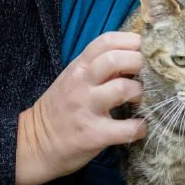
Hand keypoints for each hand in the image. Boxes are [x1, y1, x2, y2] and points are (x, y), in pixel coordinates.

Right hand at [16, 31, 145, 184]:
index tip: (146, 49)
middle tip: (149, 74)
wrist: (34, 144)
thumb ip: (98, 67)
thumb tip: (133, 58)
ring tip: (140, 101)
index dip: (131, 41)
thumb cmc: (60, 109)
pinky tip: (140, 127)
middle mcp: (81, 83)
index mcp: (78, 67)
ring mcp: (86, 108)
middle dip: (140, 63)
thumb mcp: (73, 79)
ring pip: (123, 89)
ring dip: (140, 93)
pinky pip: (126, 128)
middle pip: (116, 59)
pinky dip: (140, 127)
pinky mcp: (93, 135)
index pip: (106, 41)